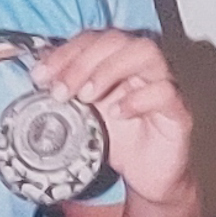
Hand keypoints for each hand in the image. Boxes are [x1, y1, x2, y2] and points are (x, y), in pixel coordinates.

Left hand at [35, 30, 193, 208]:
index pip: (92, 38)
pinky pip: (166, 91)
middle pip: (116, 39)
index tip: (40, 75)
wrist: (146, 178)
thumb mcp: (82, 113)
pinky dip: (139, 98)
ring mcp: (163, 84)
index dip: (64, 52)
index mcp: (116, 60)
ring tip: (87, 96)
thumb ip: (66, 90)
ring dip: (109, 69)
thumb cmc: (118, 140)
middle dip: (81, 62)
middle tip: (60, 90)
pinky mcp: (178, 110)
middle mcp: (141, 66)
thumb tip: (36, 72)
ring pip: (145, 52)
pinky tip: (118, 113)